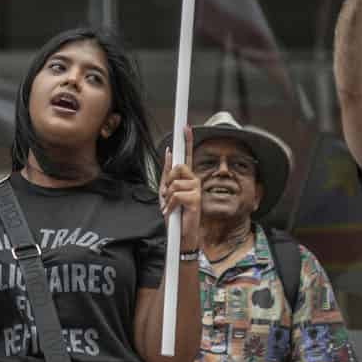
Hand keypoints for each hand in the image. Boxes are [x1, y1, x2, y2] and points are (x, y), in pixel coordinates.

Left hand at [160, 127, 201, 250]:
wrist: (180, 235)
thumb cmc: (174, 213)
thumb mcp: (166, 191)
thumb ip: (166, 172)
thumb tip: (167, 152)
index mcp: (186, 177)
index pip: (186, 155)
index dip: (186, 140)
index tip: (186, 126)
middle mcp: (194, 180)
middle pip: (176, 167)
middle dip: (167, 182)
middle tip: (168, 197)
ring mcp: (196, 188)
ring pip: (173, 182)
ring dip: (167, 197)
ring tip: (171, 207)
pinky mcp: (195, 198)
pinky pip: (175, 194)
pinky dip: (170, 205)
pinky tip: (174, 212)